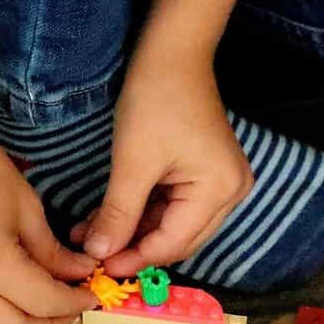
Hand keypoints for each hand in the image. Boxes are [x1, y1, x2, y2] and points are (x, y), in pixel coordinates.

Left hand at [71, 51, 252, 274]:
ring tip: (92, 234)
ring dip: (135, 231)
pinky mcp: (208, 174)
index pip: (174, 242)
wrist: (173, 55)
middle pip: (178, 239)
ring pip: (174, 225)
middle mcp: (231, 193)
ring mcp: (222, 183)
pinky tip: (110, 216)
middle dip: (134, 247)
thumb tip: (97, 256)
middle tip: (93, 254)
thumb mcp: (132, 162)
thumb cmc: (156, 101)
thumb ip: (117, 214)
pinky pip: (175, 206)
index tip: (97, 268)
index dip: (135, 258)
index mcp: (220, 190)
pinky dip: (144, 213)